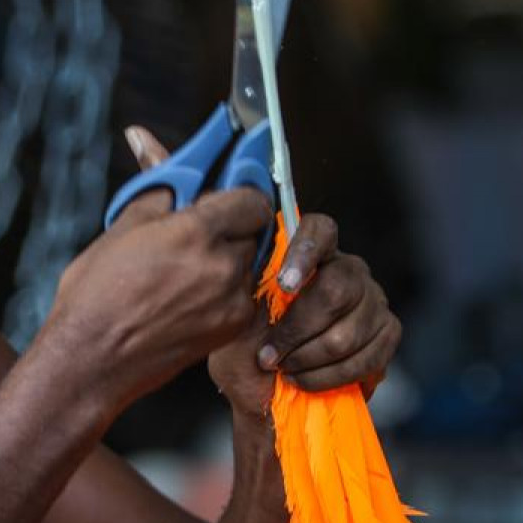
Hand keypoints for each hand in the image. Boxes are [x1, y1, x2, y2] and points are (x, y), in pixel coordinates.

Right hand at [38, 155, 269, 414]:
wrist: (91, 361)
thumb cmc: (95, 297)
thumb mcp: (121, 227)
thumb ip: (154, 186)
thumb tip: (150, 144)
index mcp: (196, 233)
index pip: (251, 197)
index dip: (237, 195)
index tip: (220, 198)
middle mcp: (223, 266)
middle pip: (254, 228)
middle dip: (233, 224)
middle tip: (199, 231)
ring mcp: (232, 300)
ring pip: (250, 261)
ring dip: (231, 256)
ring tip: (189, 266)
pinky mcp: (232, 327)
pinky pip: (244, 293)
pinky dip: (227, 288)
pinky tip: (191, 293)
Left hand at [121, 127, 401, 417]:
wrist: (258, 387)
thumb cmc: (228, 326)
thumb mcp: (196, 266)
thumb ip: (178, 199)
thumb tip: (137, 135)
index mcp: (308, 248)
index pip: (320, 229)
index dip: (303, 253)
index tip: (281, 282)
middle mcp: (347, 268)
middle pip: (340, 284)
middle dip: (302, 323)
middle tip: (270, 350)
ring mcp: (372, 302)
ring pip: (354, 325)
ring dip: (312, 353)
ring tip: (280, 367)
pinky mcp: (385, 338)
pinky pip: (370, 354)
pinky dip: (333, 374)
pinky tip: (303, 381)